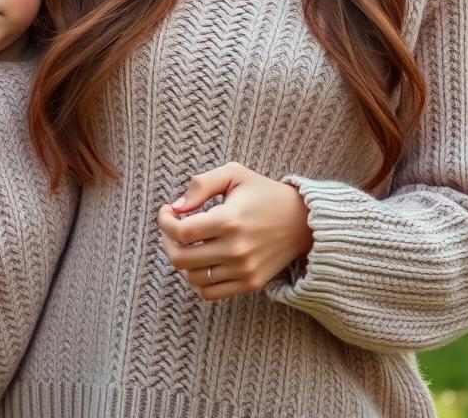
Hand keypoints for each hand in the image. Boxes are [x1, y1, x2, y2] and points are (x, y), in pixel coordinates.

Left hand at [157, 162, 312, 301]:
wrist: (303, 221)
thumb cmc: (264, 193)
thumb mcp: (235, 173)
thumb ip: (202, 184)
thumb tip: (178, 207)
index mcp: (229, 220)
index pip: (181, 232)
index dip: (165, 221)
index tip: (167, 211)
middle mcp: (236, 249)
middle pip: (181, 258)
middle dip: (167, 241)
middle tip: (171, 228)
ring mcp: (244, 270)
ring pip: (192, 278)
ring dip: (182, 261)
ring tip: (187, 244)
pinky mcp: (250, 284)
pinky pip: (210, 294)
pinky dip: (197, 282)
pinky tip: (200, 263)